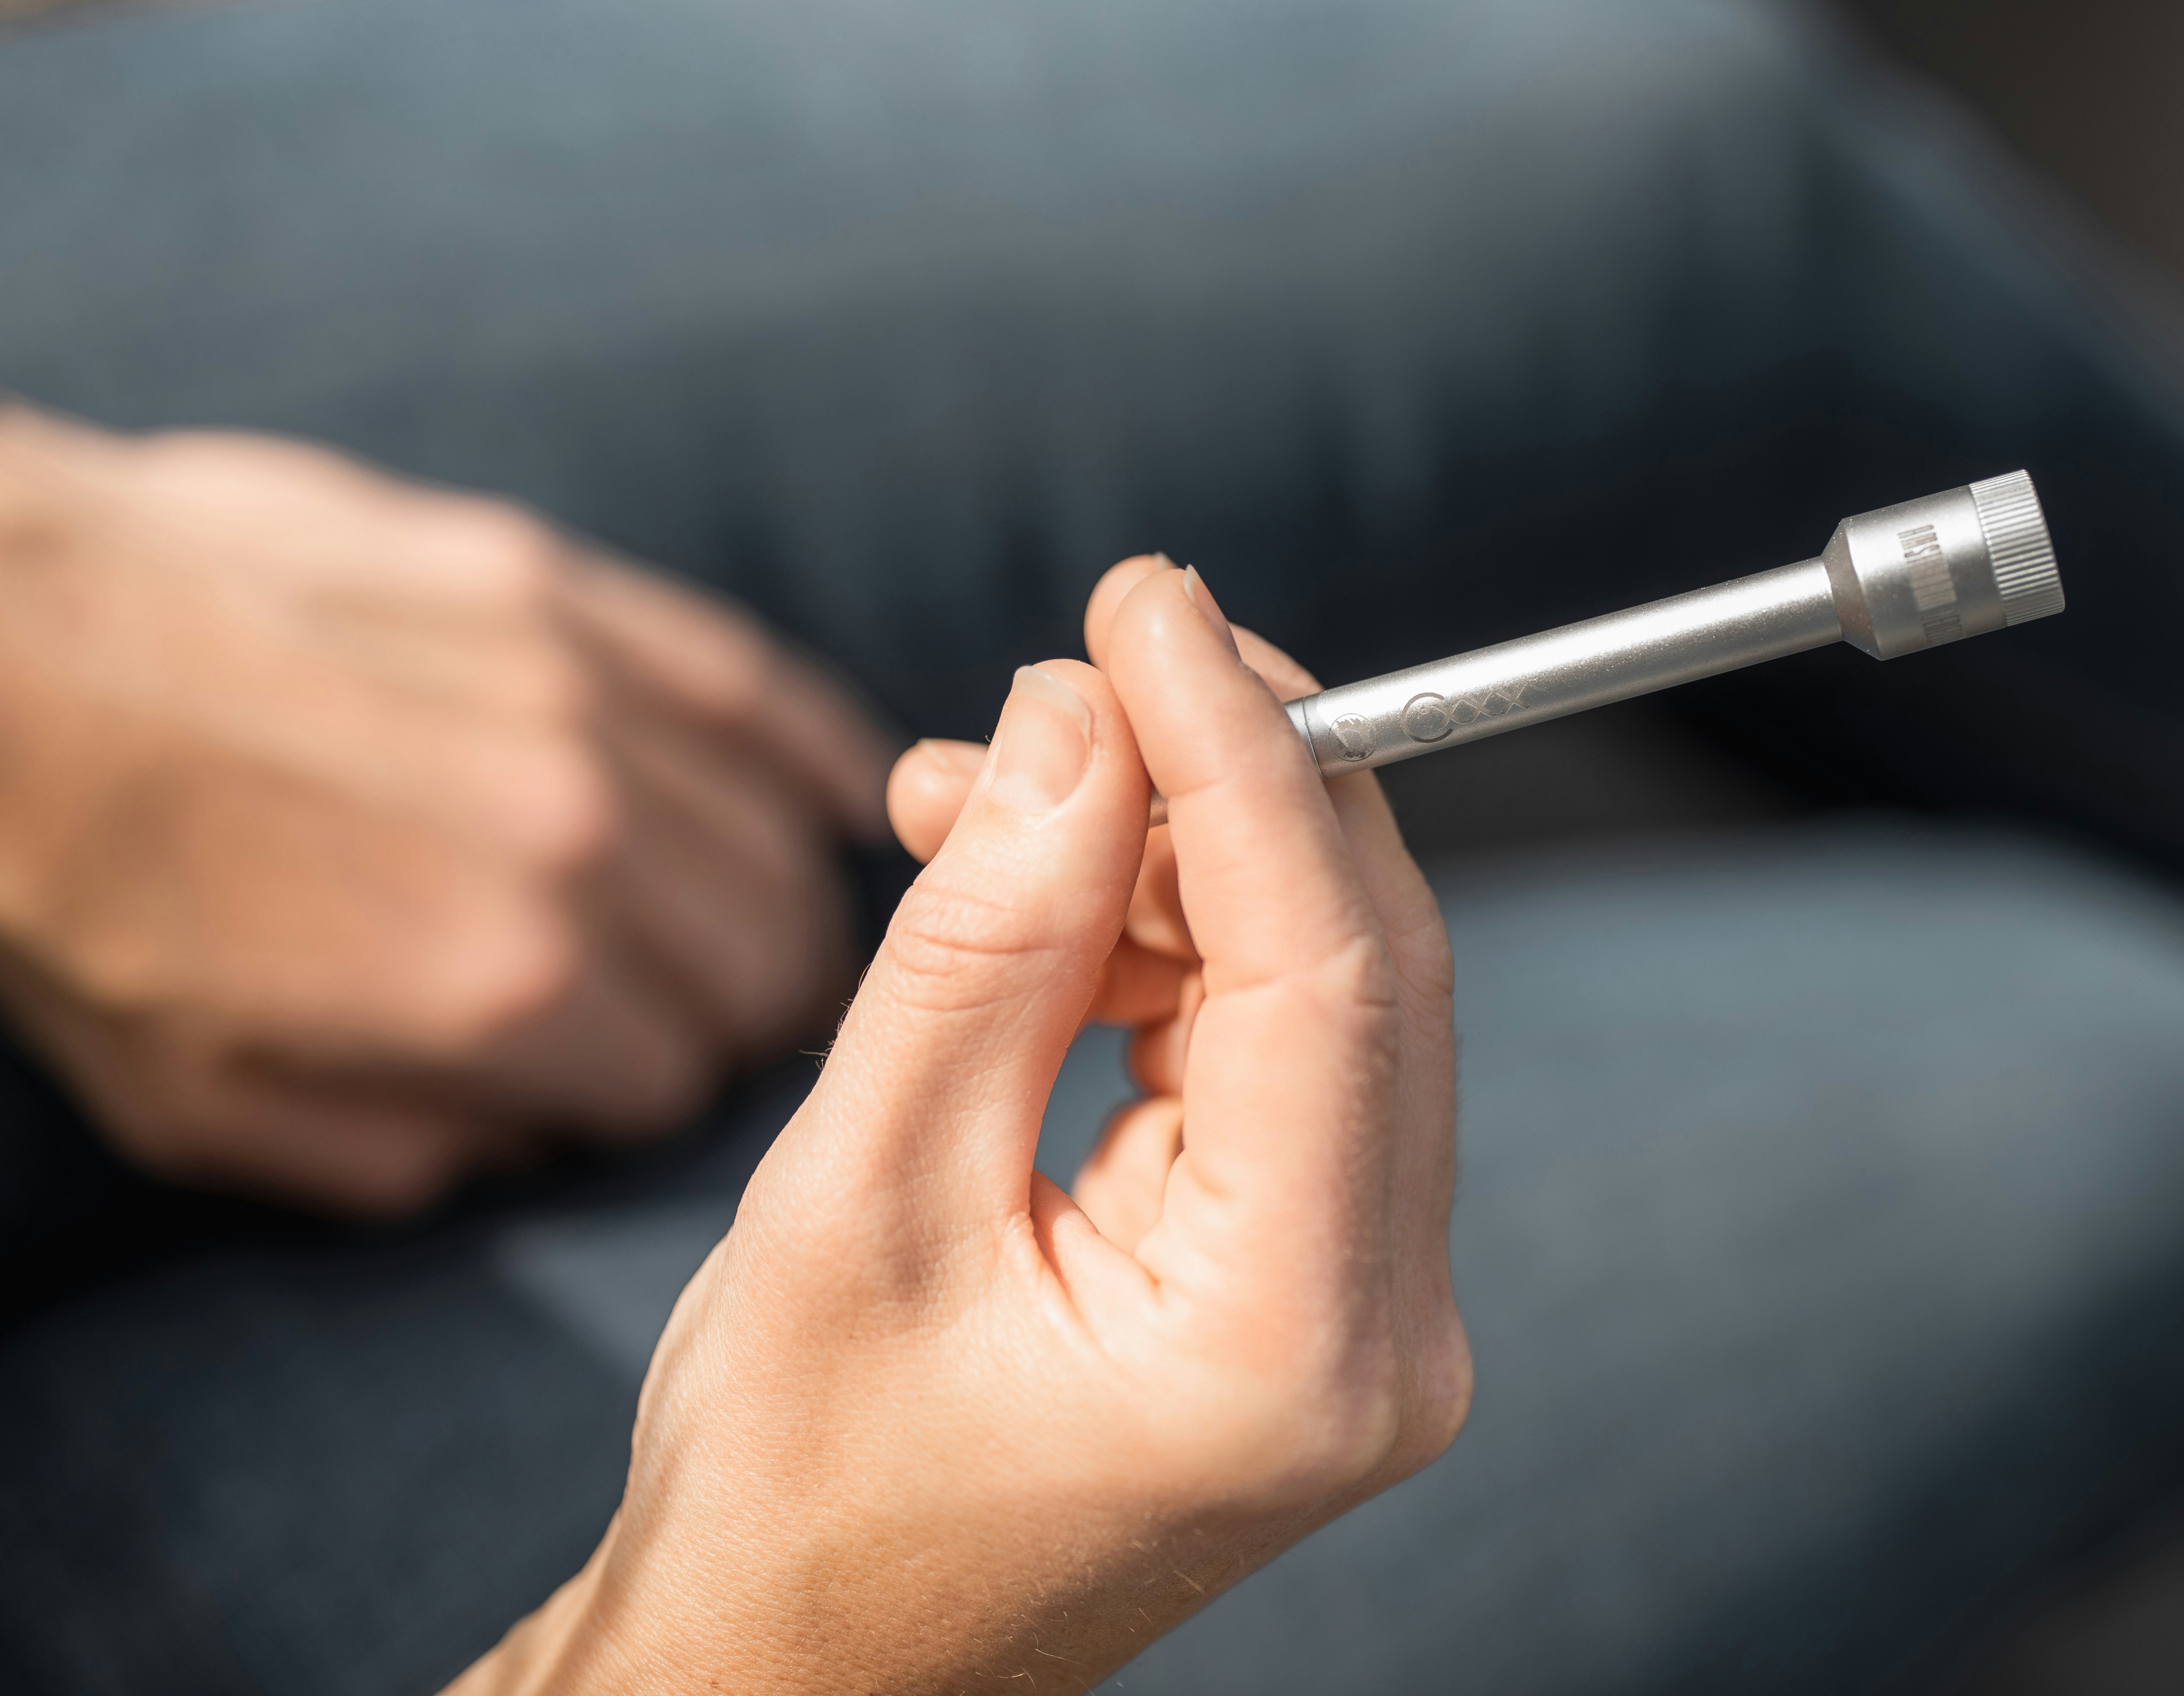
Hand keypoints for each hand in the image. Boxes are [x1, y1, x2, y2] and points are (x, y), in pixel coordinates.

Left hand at [0, 403, 887, 1213]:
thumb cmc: (85, 893)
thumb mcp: (208, 1108)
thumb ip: (403, 1155)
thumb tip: (530, 1145)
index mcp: (502, 989)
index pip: (688, 1082)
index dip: (652, 1098)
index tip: (614, 1086)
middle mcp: (581, 847)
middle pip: (773, 961)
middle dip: (745, 1008)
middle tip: (697, 1010)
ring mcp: (585, 704)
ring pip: (783, 835)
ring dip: (785, 893)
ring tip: (753, 916)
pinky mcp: (565, 595)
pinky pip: (757, 684)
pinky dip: (821, 752)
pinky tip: (844, 793)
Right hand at [454, 560, 1465, 1694]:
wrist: (797, 1669)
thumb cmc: (796, 1490)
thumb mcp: (861, 1193)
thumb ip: (986, 945)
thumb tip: (1083, 719)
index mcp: (1291, 1345)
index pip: (1326, 967)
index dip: (1242, 751)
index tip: (1150, 600)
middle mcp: (1381, 1334)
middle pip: (1361, 961)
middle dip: (1216, 785)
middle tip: (1069, 670)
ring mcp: (1361, 1312)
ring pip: (1316, 985)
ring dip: (1162, 858)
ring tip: (975, 797)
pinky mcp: (1308, 1278)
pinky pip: (1267, 1049)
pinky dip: (1157, 946)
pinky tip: (1030, 887)